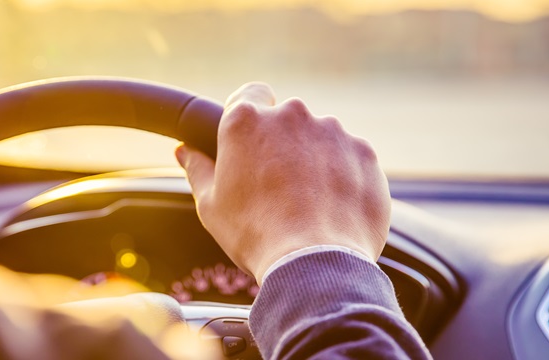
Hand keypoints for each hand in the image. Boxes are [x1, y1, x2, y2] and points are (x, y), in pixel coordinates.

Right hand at [175, 82, 389, 281]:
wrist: (314, 264)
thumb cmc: (254, 234)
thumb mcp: (211, 205)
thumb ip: (198, 169)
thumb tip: (185, 152)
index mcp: (246, 121)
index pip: (249, 94)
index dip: (250, 116)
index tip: (252, 141)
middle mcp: (292, 115)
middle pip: (287, 119)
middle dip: (284, 143)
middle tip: (277, 185)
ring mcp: (333, 131)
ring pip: (321, 138)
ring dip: (315, 160)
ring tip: (309, 204)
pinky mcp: (364, 153)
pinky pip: (350, 157)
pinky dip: (344, 176)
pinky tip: (333, 208)